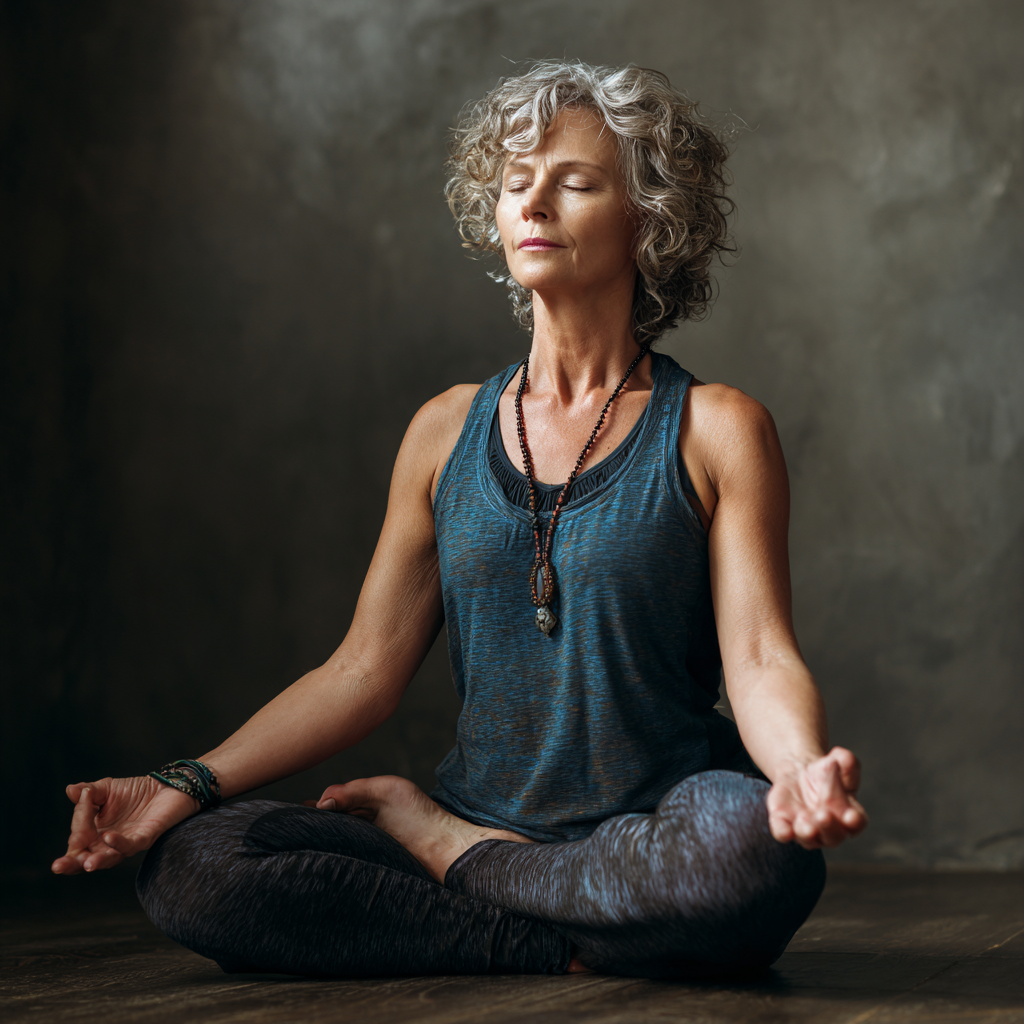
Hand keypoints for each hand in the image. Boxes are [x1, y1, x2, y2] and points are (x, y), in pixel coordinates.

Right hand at [51, 777, 198, 874]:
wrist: (168, 786)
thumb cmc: (136, 791)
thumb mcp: (107, 788)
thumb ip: (89, 792)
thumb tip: (70, 790)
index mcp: (97, 834)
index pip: (79, 838)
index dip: (77, 825)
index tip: (84, 799)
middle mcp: (110, 843)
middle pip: (88, 858)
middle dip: (73, 863)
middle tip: (59, 866)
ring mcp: (128, 842)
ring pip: (110, 857)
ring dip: (96, 860)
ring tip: (85, 863)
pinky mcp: (146, 836)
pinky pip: (131, 845)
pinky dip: (119, 843)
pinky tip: (109, 837)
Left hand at [766, 747, 867, 848]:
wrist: (799, 773)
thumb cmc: (826, 771)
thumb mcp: (839, 761)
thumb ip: (845, 760)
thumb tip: (840, 758)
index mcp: (849, 814)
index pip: (856, 822)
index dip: (854, 821)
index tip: (850, 815)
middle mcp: (830, 829)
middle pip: (833, 836)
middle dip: (828, 826)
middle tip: (823, 814)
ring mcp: (807, 830)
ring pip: (809, 839)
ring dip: (807, 832)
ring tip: (803, 819)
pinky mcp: (785, 824)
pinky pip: (783, 834)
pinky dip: (784, 833)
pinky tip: (785, 830)